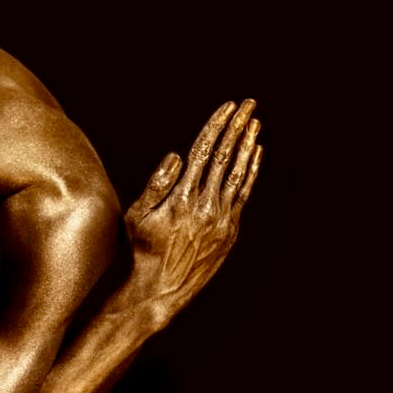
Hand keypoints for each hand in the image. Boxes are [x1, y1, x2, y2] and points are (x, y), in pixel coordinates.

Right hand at [123, 99, 261, 318]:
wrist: (160, 289)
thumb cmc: (142, 250)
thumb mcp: (137, 215)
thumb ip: (157, 183)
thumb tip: (177, 154)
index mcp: (181, 197)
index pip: (203, 152)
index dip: (216, 127)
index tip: (227, 108)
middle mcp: (205, 206)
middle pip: (225, 157)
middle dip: (237, 127)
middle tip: (249, 104)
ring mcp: (221, 219)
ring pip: (238, 173)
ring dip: (248, 145)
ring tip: (255, 123)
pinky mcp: (230, 231)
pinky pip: (243, 194)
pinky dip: (250, 172)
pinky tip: (255, 154)